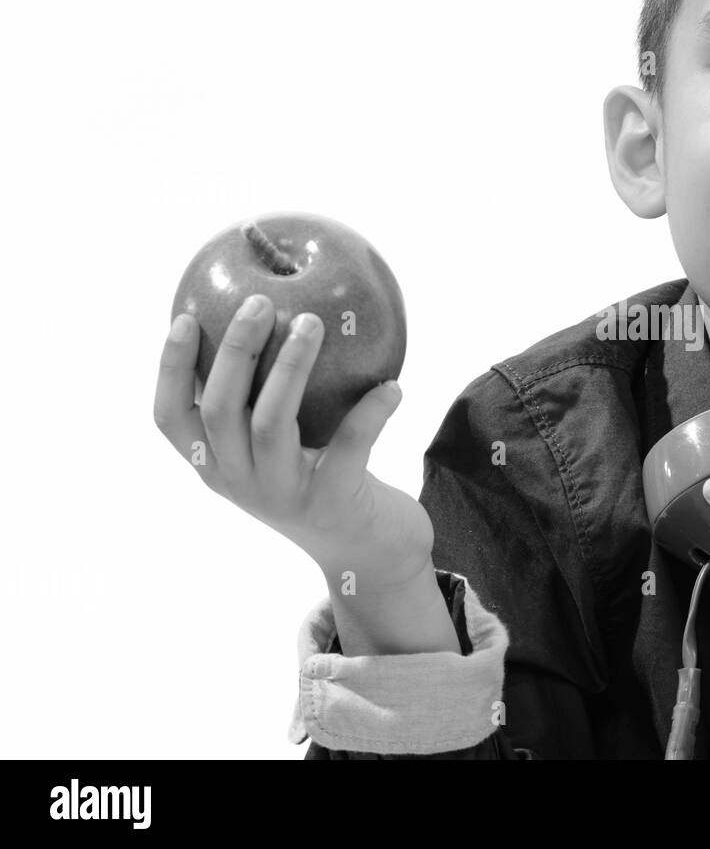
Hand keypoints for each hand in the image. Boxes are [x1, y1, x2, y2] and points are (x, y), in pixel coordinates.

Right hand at [153, 294, 432, 587]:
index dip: (169, 369)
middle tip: (261, 301)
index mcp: (216, 466)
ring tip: (312, 322)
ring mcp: (283, 495)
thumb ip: (267, 399)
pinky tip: (392, 385)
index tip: (184, 317)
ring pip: (272, 422)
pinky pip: (349, 445)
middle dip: (237, 350)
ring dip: (292, 366)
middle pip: (220, 410)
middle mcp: (240, 482)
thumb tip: (278, 314)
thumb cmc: (323, 481)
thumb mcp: (281, 448)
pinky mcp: (332, 502)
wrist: (367, 556)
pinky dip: (371, 411)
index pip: (170, 419)